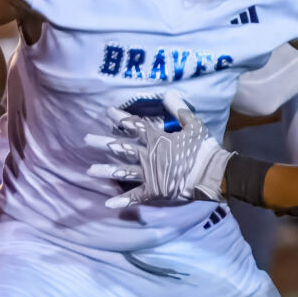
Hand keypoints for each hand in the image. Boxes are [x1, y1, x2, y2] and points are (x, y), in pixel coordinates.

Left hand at [85, 91, 230, 208]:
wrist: (211, 173)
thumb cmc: (203, 148)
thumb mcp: (194, 124)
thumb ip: (179, 109)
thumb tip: (167, 93)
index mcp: (157, 139)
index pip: (134, 126)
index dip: (120, 118)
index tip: (107, 113)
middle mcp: (148, 155)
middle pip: (121, 147)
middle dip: (103, 143)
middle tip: (86, 139)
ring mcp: (149, 174)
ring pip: (123, 171)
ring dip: (106, 170)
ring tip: (90, 170)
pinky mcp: (154, 191)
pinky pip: (135, 196)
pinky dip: (122, 200)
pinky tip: (108, 203)